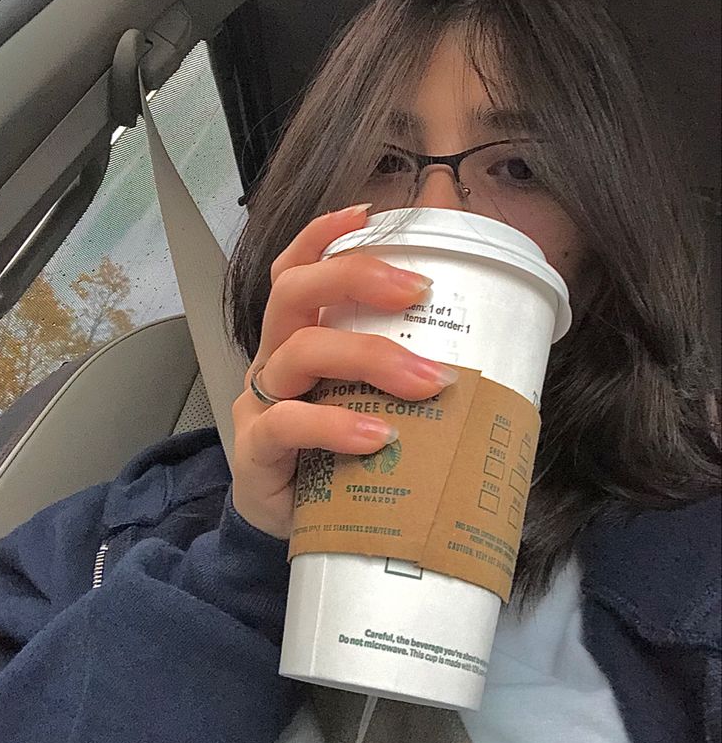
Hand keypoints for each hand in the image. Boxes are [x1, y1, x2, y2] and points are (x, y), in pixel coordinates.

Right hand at [230, 203, 459, 537]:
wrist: (295, 529)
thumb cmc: (338, 456)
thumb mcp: (366, 404)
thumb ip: (399, 377)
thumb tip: (486, 361)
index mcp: (298, 339)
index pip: (295, 271)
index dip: (322, 236)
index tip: (369, 214)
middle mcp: (274, 360)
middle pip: (294, 293)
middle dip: (356, 278)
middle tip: (418, 291)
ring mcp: (261, 403)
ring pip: (300, 351)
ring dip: (370, 356)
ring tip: (427, 381)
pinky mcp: (256, 452)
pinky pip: (287, 424)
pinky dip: (335, 424)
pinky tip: (377, 436)